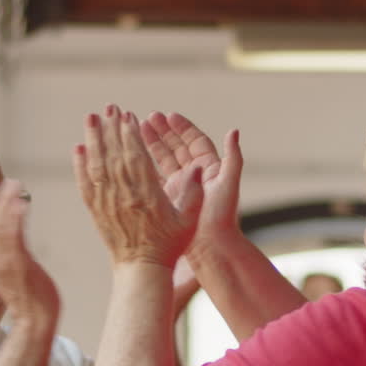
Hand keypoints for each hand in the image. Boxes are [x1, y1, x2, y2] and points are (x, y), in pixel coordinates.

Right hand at [0, 178, 60, 322]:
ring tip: (13, 185)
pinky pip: (12, 240)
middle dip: (1, 200)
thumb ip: (14, 255)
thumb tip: (16, 241)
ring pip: (0, 228)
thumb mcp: (18, 272)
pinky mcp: (16, 268)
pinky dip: (14, 220)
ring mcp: (6, 263)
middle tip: (9, 181)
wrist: (36, 321)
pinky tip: (20, 205)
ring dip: (6, 205)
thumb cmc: (31, 298)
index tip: (4, 190)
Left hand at [75, 106, 203, 267]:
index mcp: (147, 195)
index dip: (131, 134)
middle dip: (111, 129)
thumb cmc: (169, 245)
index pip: (137, 157)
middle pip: (114, 155)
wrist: (142, 270)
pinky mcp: (95, 211)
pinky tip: (78, 149)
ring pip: (97, 165)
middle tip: (109, 107)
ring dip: (93, 139)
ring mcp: (106, 203)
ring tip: (91, 118)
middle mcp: (123, 196)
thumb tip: (196, 166)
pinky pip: (85, 183)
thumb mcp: (188, 220)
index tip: (128, 115)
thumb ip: (193, 193)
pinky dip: (80, 165)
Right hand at [142, 112, 243, 257]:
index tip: (169, 116)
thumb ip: (233, 158)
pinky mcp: (169, 200)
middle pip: (178, 148)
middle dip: (164, 132)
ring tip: (137, 129)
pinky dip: (145, 166)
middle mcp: (195, 177)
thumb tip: (234, 131)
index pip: (195, 142)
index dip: (182, 128)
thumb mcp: (229, 185)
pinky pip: (155, 178)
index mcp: (209, 169)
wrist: (212, 249)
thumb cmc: (222, 218)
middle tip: (148, 117)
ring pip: (164, 160)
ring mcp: (181, 188)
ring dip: (152, 145)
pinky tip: (131, 156)